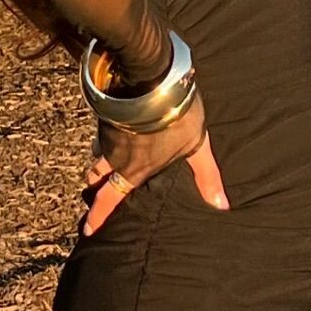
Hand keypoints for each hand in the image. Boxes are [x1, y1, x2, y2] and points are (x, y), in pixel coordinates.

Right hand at [81, 88, 228, 234]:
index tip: (89, 229)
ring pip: (98, 153)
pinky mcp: (108, 114)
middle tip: (92, 192)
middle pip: (97, 176)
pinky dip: (107, 139)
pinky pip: (103, 133)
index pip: (110, 198)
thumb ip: (206, 177)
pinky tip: (115, 134)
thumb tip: (221, 206)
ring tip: (102, 165)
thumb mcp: (196, 148)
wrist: (153, 80)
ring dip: (100, 161)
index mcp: (133, 171)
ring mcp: (108, 134)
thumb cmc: (176, 117)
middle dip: (94, 186)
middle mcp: (115, 156)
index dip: (98, 216)